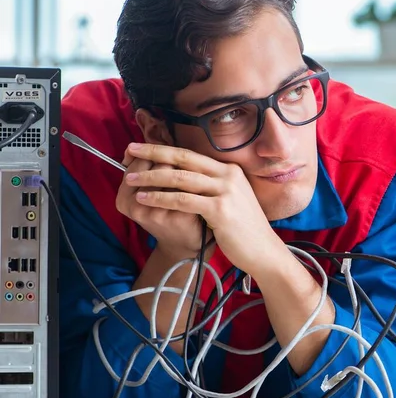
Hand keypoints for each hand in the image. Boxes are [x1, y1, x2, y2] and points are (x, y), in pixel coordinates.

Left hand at [122, 143, 284, 275]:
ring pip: (180, 178)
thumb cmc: (242, 228)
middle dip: (153, 152)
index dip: (164, 148)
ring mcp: (226, 191)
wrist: (263, 250)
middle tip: (130, 150)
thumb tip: (179, 176)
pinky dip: (160, 198)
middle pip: (183, 158)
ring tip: (131, 179)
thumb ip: (211, 185)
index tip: (143, 147)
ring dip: (151, 177)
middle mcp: (229, 175)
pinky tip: (145, 199)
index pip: (191, 154)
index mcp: (230, 170)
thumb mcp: (230, 199)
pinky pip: (183, 200)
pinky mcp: (220, 210)